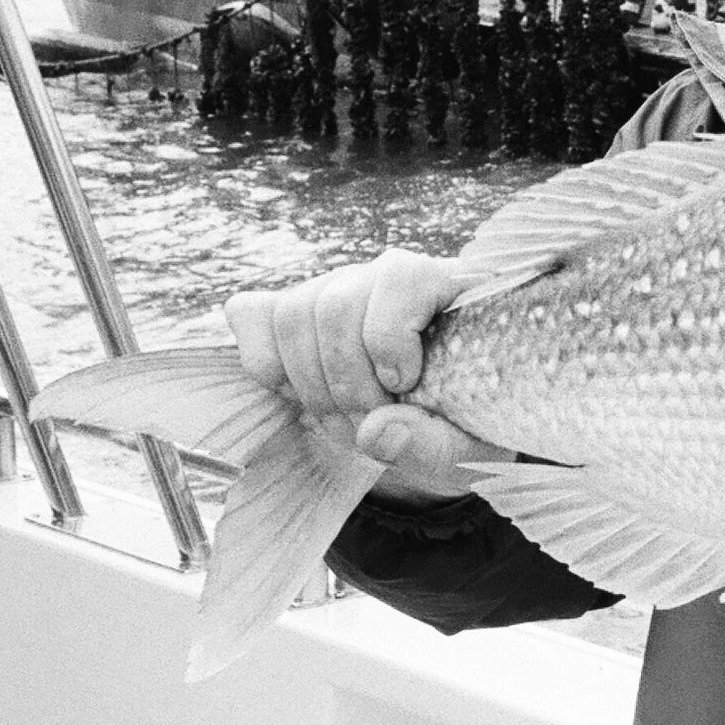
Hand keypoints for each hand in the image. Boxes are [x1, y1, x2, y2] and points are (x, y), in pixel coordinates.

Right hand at [224, 249, 504, 502]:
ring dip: (311, 386)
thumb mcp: (471, 449)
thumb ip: (435, 444)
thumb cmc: (471, 426)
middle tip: (369, 431)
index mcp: (453, 286)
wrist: (449, 422)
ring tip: (346, 428)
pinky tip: (303, 398)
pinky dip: (266, 365)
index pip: (401, 277)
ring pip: (293, 313)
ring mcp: (342, 287)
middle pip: (335, 305)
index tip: (403, 386)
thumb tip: (374, 432)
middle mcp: (392, 275)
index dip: (389, 337)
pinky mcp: (300, 310)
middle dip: (345, 384)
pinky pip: (254, 315)